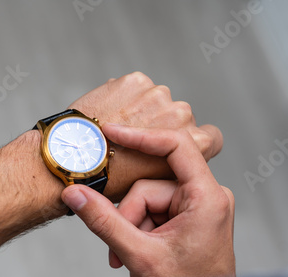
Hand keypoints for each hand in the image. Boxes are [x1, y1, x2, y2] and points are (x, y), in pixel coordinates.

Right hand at [61, 123, 235, 276]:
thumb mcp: (139, 254)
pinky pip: (153, 210)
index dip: (141, 137)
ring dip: (131, 228)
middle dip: (128, 216)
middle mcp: (207, 196)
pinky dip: (139, 230)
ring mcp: (198, 206)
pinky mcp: (189, 216)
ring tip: (127, 258)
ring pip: (147, 200)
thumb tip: (74, 194)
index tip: (111, 132)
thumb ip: (104, 221)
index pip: (176, 147)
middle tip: (118, 247)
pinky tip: (136, 253)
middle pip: (150, 185)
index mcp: (207, 198)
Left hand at [66, 72, 222, 201]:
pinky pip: (136, 88)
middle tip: (136, 145)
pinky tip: (109, 116)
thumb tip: (173, 156)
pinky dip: (125, 98)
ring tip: (117, 132)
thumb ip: (175, 165)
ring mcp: (158, 94)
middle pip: (179, 117)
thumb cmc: (114, 179)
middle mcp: (182, 114)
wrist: (76, 159)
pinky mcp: (135, 81)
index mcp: (196, 141)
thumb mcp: (157, 185)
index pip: (211, 136)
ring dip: (142, 110)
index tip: (173, 148)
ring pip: (156, 100)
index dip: (193, 142)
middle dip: (162, 126)